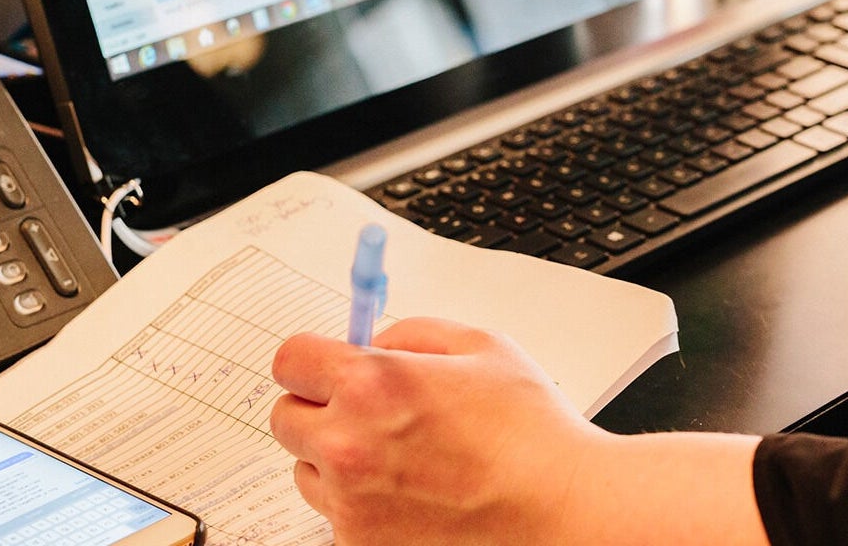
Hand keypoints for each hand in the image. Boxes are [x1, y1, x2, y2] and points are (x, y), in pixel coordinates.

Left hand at [270, 317, 767, 545]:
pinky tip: (409, 493)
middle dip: (318, 407)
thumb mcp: (480, 346)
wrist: (562, 510)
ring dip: (334, 459)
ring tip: (398, 456)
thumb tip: (372, 341)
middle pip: (285, 417)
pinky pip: (336, 514)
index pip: (289, 360)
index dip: (312, 358)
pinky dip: (359, 503)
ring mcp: (351, 504)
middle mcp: (348, 445)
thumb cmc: (531, 431)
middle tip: (362, 410)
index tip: (326, 365)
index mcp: (372, 384)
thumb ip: (413, 333)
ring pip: (306, 470)